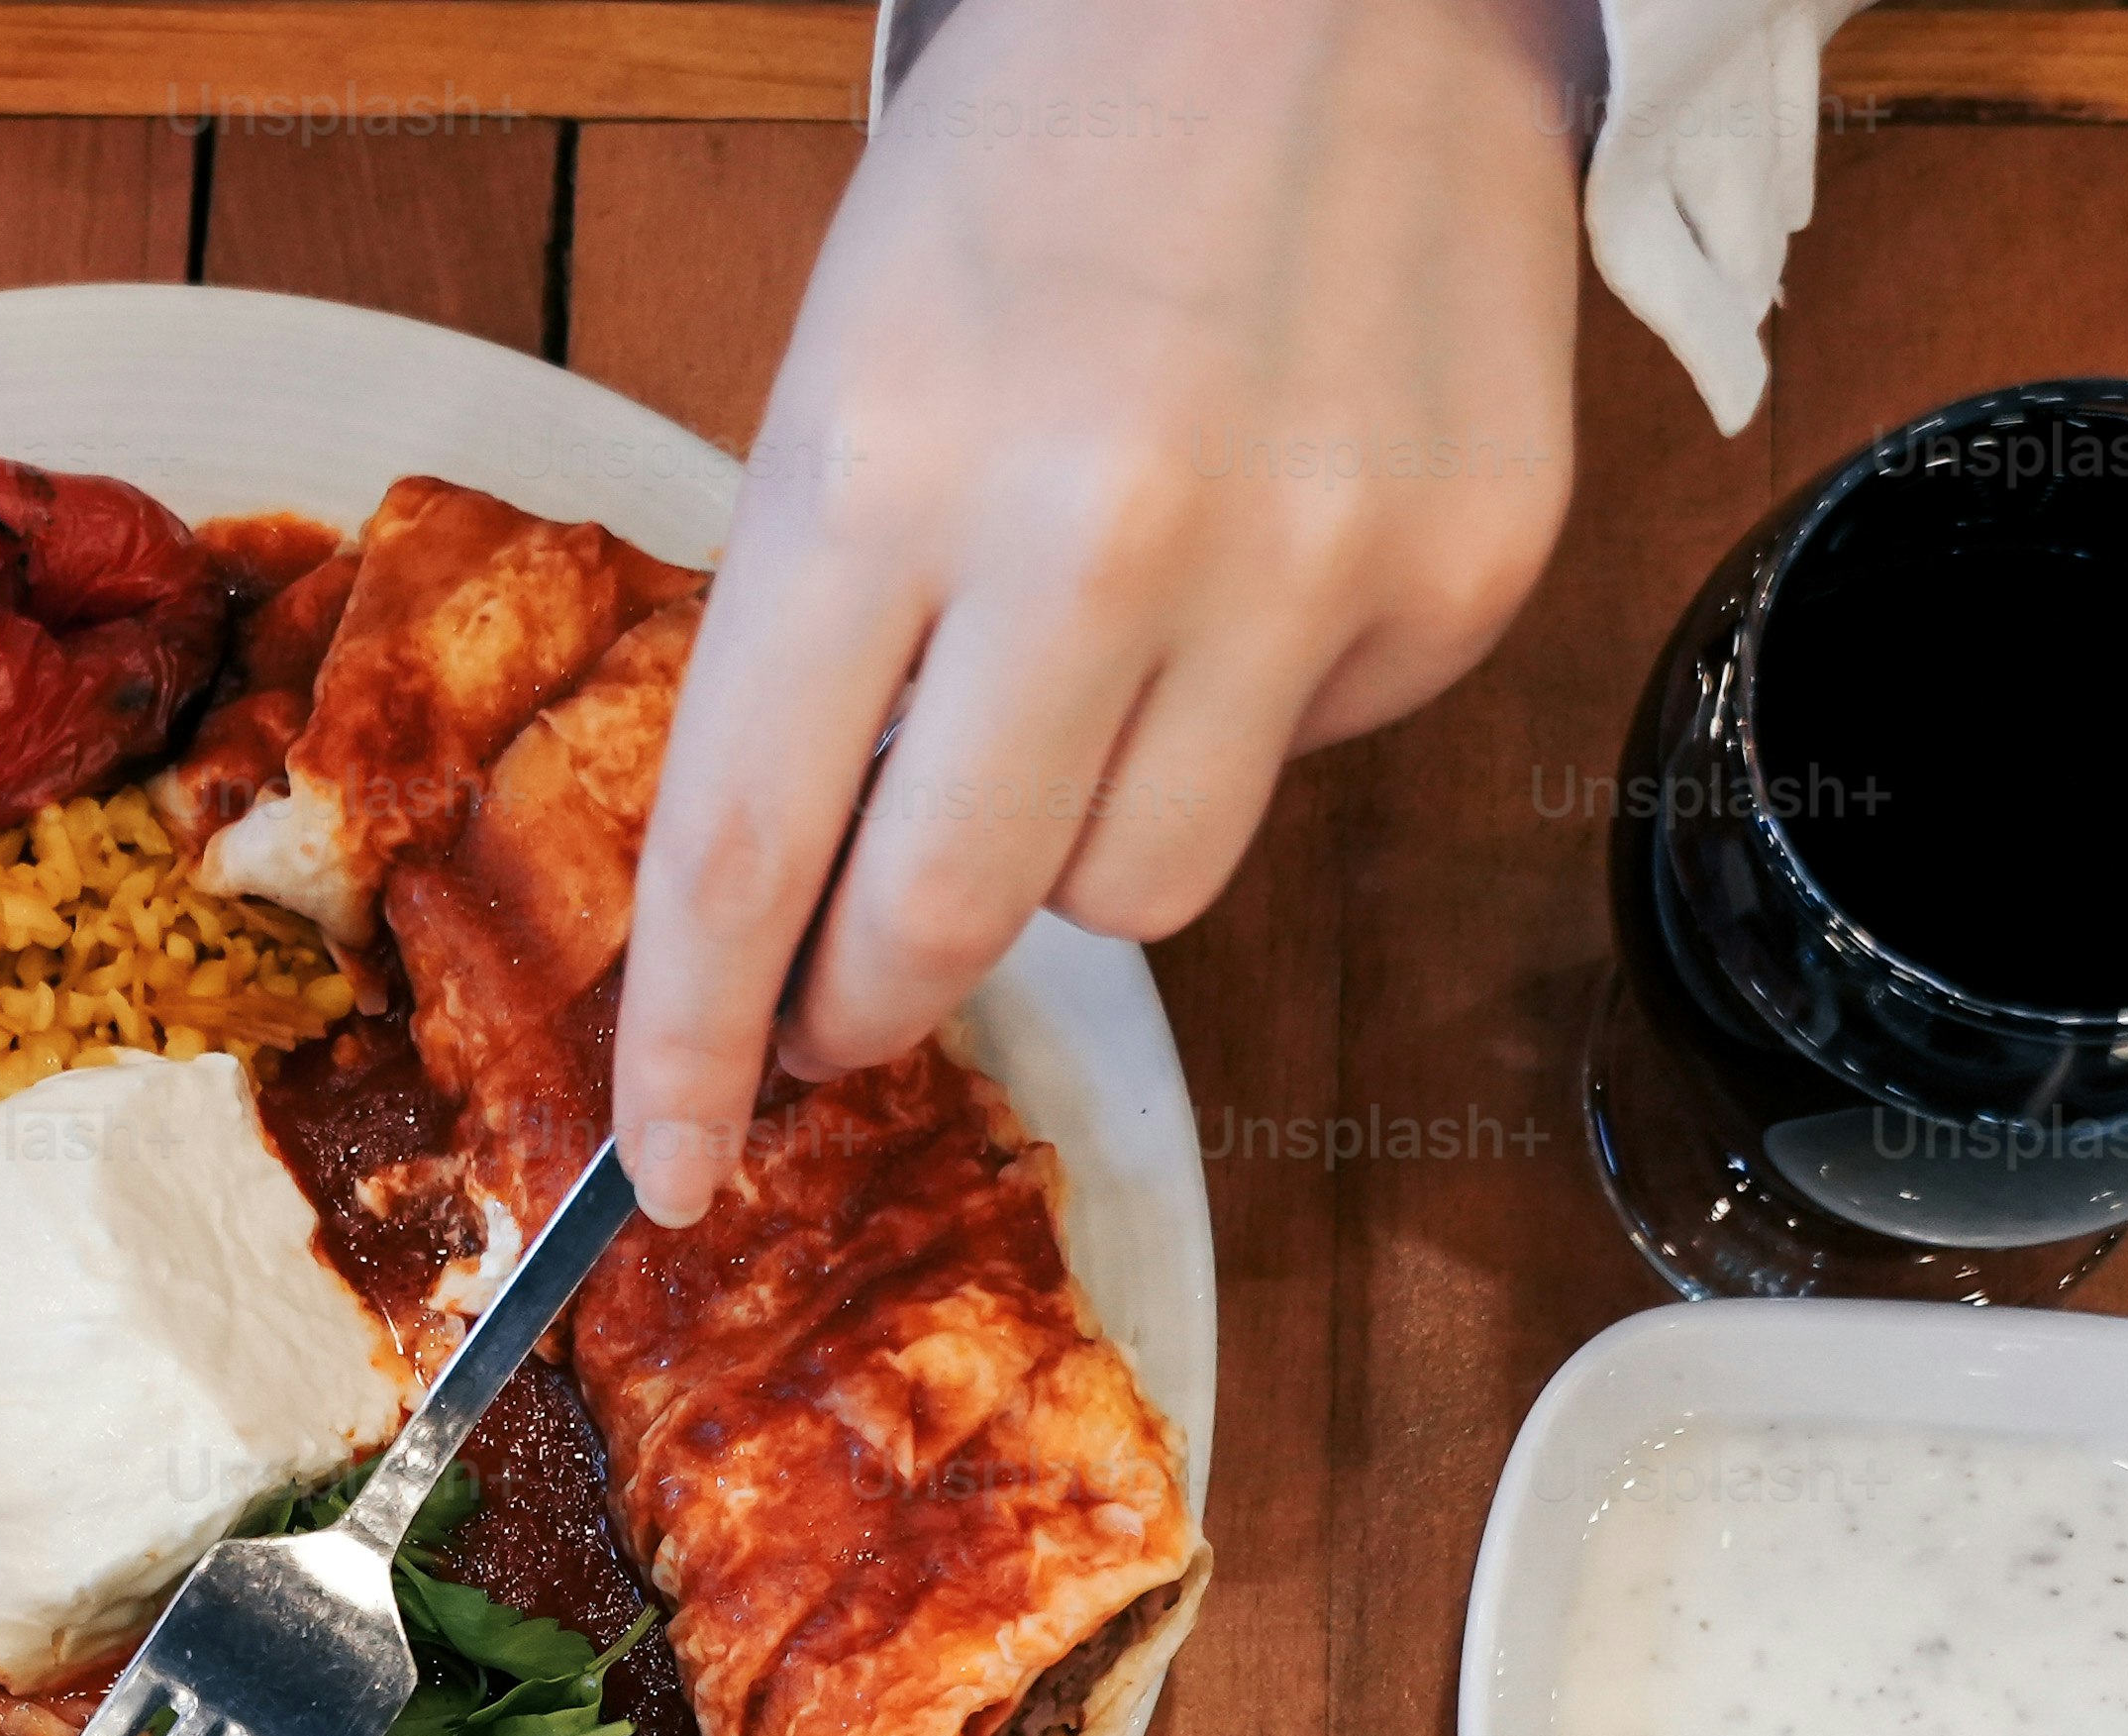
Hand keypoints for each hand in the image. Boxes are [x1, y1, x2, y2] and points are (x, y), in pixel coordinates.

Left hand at [615, 0, 1585, 1224]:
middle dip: (872, 997)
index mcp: (886, 468)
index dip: (693, 1048)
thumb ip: (826, 647)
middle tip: (849, 994)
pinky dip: (1253, 711)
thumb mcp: (852, 381)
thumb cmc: (1048, 178)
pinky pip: (1306, 768)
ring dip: (1080, 841)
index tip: (669, 1166)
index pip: (749, 850)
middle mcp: (1100, 533)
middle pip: (953, 923)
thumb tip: (803, 917)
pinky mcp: (1458, 573)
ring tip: (1092, 670)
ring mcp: (1305, 561)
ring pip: (1142, 894)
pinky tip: (1259, 546)